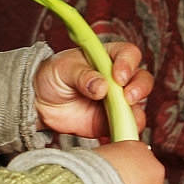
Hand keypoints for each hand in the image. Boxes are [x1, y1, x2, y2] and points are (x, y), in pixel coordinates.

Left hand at [34, 43, 153, 140]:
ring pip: (139, 105)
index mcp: (107, 57)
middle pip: (142, 79)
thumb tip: (101, 87)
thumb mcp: (63, 69)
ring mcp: (118, 101)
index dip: (128, 64)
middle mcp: (118, 78)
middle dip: (139, 88)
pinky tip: (118, 129)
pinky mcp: (113, 121)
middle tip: (127, 97)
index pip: (128, 54)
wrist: (41, 102)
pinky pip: (128, 126)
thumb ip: (82, 76)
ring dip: (135, 111)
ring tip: (121, 116)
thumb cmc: (54, 76)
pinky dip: (127, 129)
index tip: (118, 76)